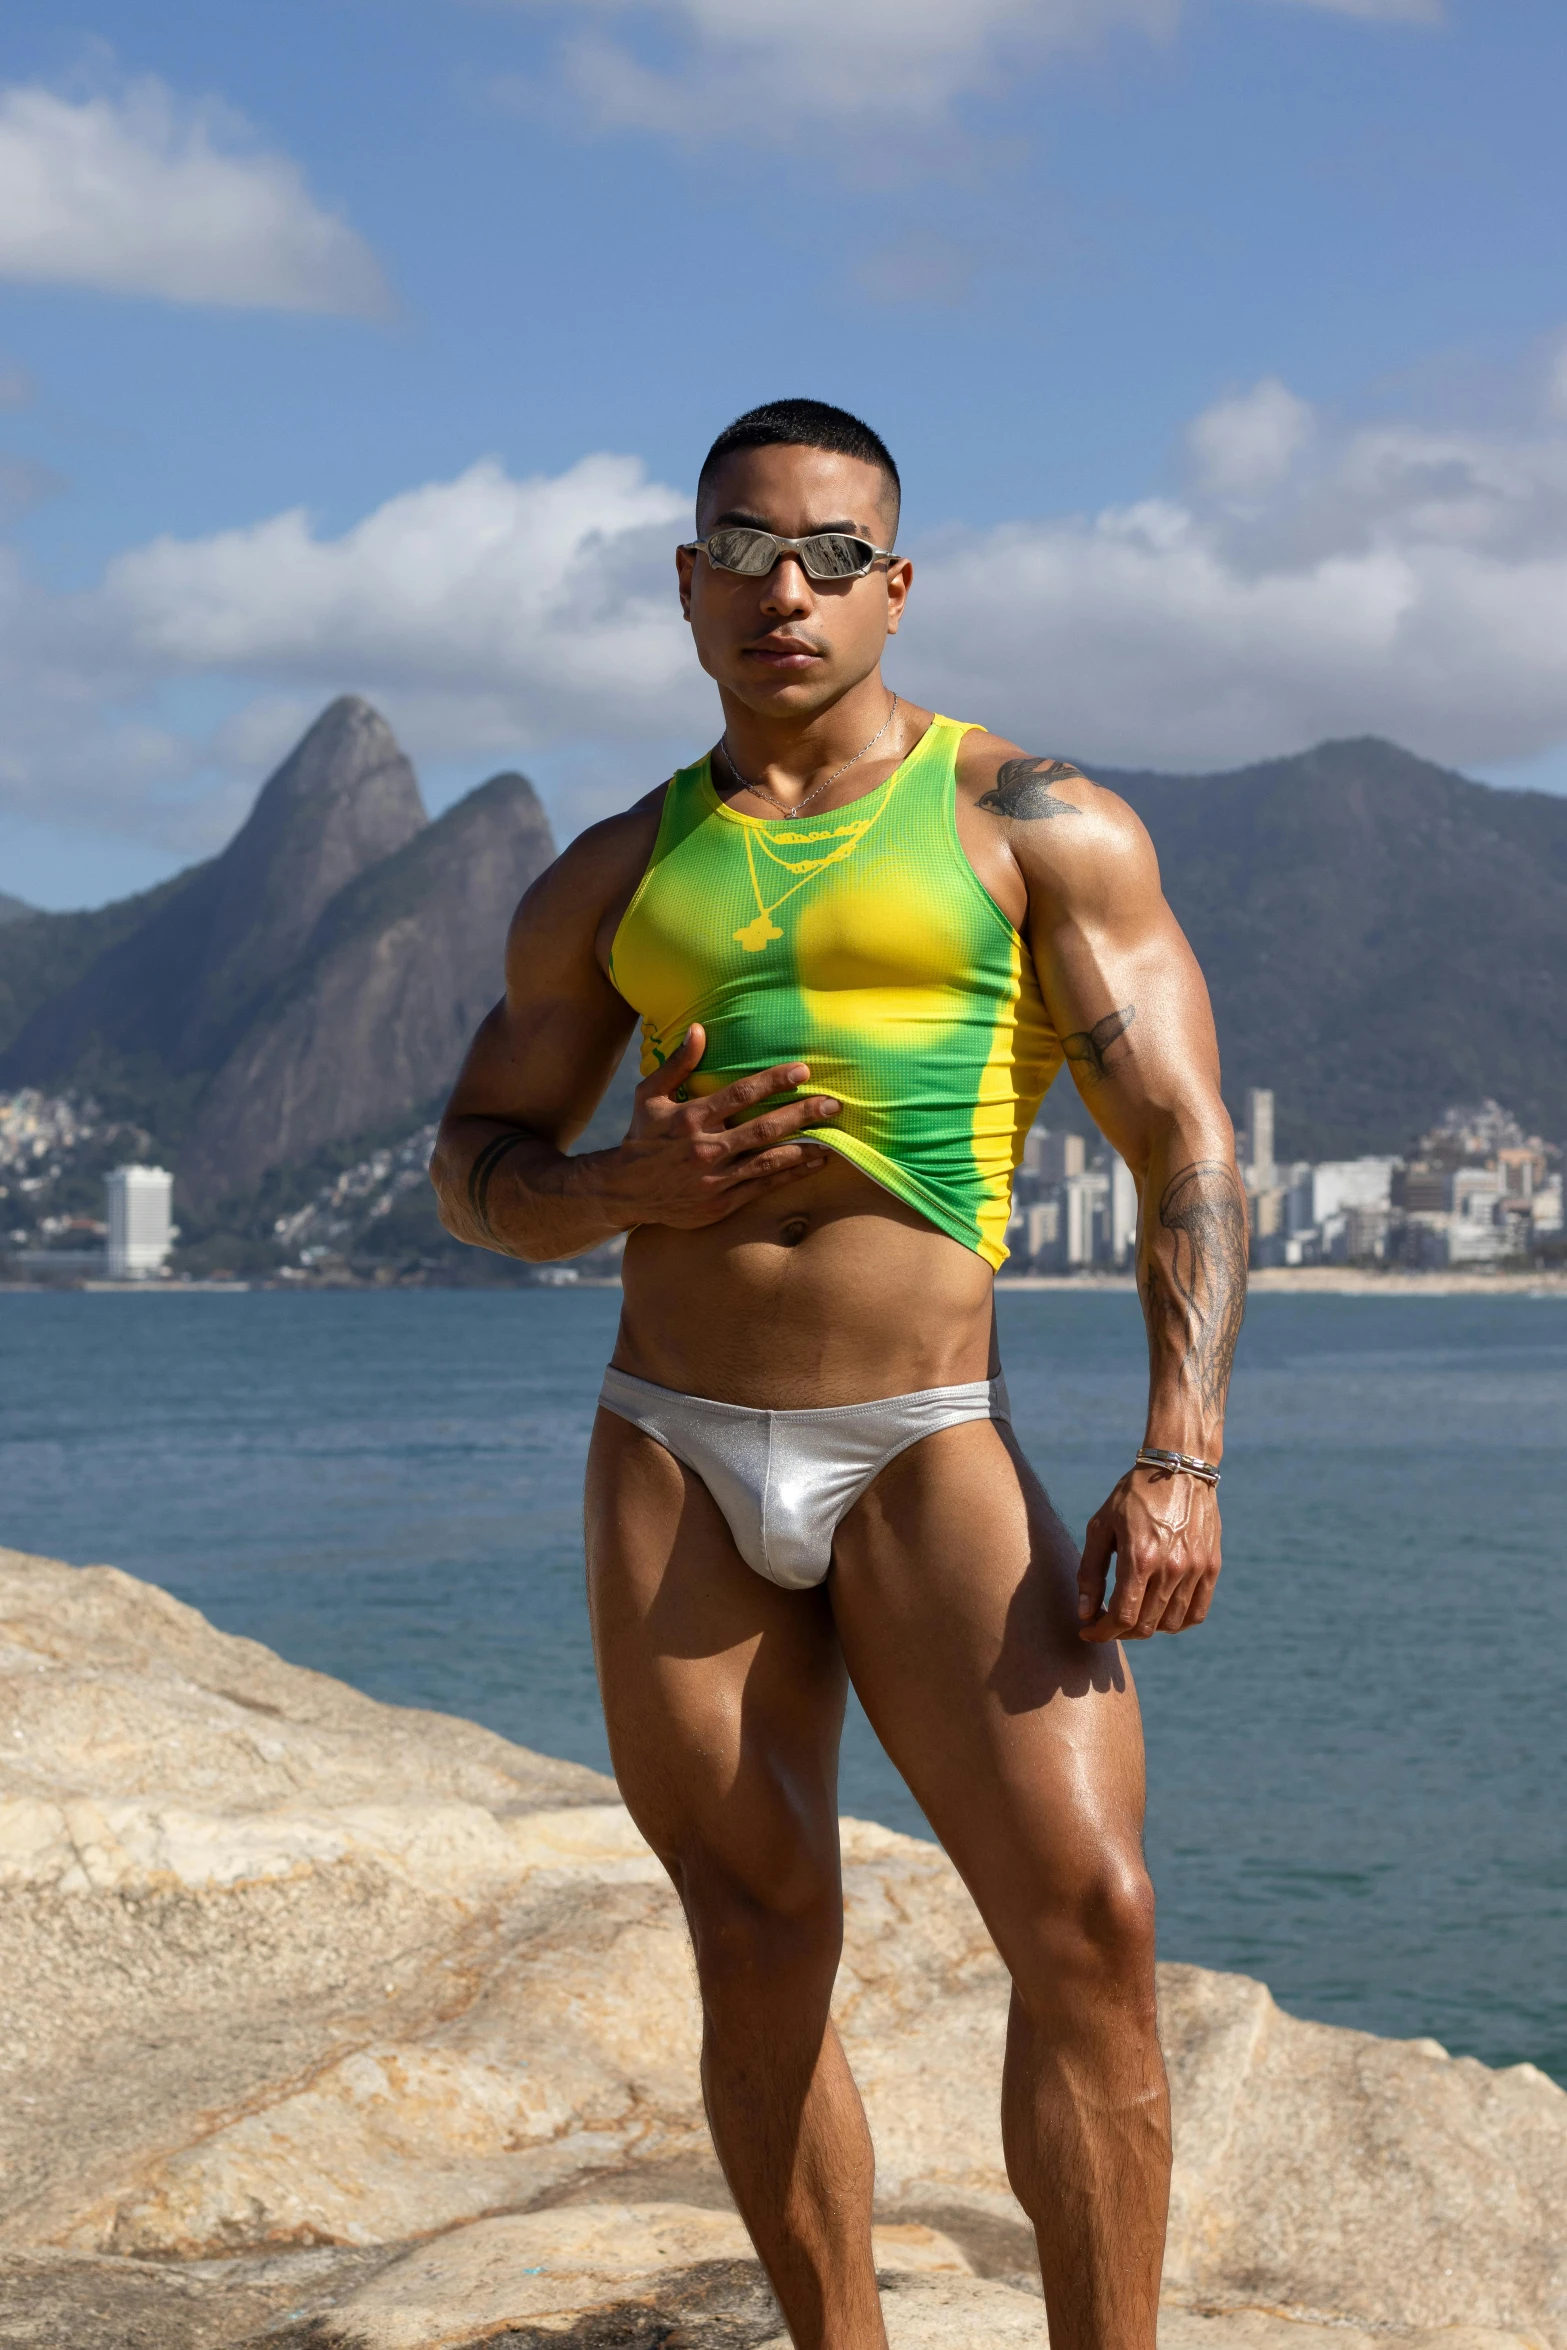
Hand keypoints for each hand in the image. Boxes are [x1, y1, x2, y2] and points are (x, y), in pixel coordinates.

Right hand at [596, 1024, 839, 1230]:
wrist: (623, 1192)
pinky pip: (762, 1187)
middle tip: (832, 1104)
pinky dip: (790, 1176)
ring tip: (834, 1139)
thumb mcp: (648, 1095)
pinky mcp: (721, 1202)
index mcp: (690, 1118)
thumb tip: (699, 1029)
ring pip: (768, 1161)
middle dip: (801, 1114)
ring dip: (803, 1149)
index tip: (803, 1070)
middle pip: (763, 1129)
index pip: (740, 1095)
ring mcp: (715, 1178)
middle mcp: (705, 1148)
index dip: (774, 1081)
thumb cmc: (641, 1137)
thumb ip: (677, 1064)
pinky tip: (813, 1164)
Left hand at [1077, 1467, 1220, 1642]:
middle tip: (1107, 1621)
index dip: (1101, 1633)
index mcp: (1140, 1558)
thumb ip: (1090, 1572)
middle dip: (1120, 1632)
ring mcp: (1196, 1569)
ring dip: (1148, 1628)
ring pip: (1171, 1624)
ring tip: (1133, 1613)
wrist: (1179, 1469)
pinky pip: (1197, 1613)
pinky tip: (1160, 1612)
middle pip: (1146, 1626)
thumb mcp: (1100, 1526)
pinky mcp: (1212, 1567)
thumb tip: (1084, 1613)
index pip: (1122, 1617)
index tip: (1088, 1631)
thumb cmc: (1133, 1496)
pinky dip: (1177, 1622)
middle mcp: (1171, 1568)